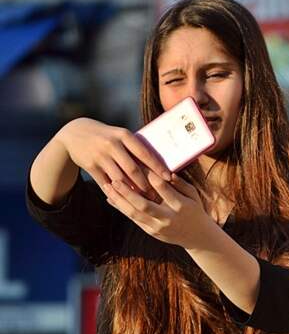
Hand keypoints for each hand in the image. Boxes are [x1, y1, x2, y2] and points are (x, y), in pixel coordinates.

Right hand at [55, 117, 170, 195]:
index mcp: (124, 135)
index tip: (169, 178)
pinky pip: (106, 183)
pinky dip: (116, 193)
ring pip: (120, 179)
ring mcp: (100, 156)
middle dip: (146, 184)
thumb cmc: (107, 136)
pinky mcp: (90, 166)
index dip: (157, 167)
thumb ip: (136, 147)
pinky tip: (125, 200)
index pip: (144, 153)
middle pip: (133, 169)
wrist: (75, 133)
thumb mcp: (120, 135)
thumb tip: (159, 163)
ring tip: (144, 200)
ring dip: (132, 191)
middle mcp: (112, 144)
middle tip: (157, 195)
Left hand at [102, 170, 213, 249]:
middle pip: (144, 206)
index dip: (153, 178)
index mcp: (181, 207)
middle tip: (115, 180)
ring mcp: (157, 227)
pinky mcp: (150, 232)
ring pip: (134, 214)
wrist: (196, 236)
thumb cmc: (195, 210)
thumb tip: (167, 172)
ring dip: (119, 200)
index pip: (165, 191)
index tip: (142, 166)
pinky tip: (111, 198)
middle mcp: (167, 219)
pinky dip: (121, 208)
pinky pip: (133, 219)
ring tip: (107, 187)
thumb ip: (181, 184)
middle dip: (128, 193)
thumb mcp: (194, 195)